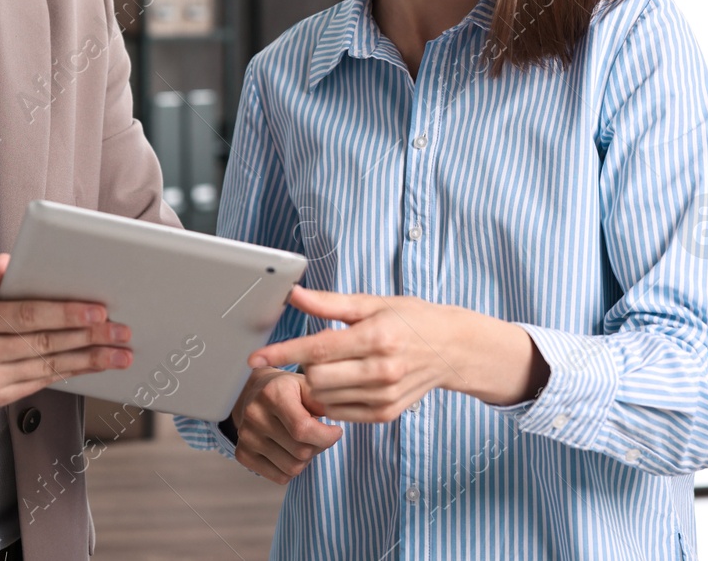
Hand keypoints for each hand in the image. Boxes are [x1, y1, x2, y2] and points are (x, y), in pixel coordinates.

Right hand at [0, 253, 133, 408]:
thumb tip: (7, 263)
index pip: (26, 316)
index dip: (65, 314)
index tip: (97, 311)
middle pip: (44, 344)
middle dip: (88, 338)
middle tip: (121, 332)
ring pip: (47, 368)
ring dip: (88, 360)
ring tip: (119, 354)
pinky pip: (41, 384)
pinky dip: (70, 372)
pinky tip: (92, 365)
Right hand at [228, 366, 343, 484]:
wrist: (256, 393)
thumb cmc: (287, 391)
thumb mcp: (307, 385)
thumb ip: (322, 400)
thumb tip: (335, 415)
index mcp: (271, 394)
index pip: (303, 429)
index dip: (327, 436)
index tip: (335, 431)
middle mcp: (254, 415)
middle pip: (301, 451)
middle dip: (318, 447)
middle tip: (317, 435)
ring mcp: (246, 436)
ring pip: (292, 468)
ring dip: (305, 460)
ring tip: (302, 442)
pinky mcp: (242, 454)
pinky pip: (280, 477)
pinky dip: (291, 469)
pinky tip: (289, 451)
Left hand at [248, 288, 546, 421]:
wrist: (452, 348)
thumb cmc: (411, 320)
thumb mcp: (372, 303)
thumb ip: (330, 303)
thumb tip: (294, 294)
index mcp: (376, 336)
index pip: (317, 348)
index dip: (282, 351)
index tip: (255, 357)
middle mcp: (382, 369)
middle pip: (315, 377)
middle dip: (305, 365)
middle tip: (316, 353)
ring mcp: (385, 396)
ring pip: (324, 398)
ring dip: (316, 384)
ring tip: (331, 367)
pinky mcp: (386, 414)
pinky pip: (339, 414)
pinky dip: (331, 400)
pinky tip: (343, 383)